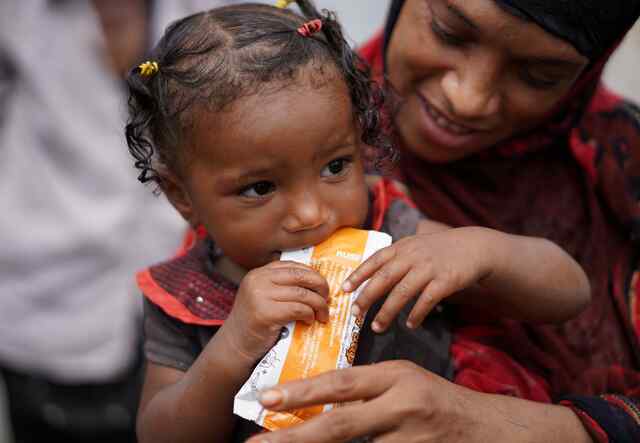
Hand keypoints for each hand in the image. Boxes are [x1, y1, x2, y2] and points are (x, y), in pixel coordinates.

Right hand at [220, 261, 328, 364]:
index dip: (313, 275)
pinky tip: (310, 321)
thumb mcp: (264, 297)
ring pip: (303, 294)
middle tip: (328, 298)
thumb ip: (283, 287)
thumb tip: (318, 283)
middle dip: (320, 286)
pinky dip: (309, 315)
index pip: (294, 266)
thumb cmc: (255, 324)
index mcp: (259, 273)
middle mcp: (258, 280)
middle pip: (301, 276)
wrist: (234, 346)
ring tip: (322, 314)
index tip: (322, 287)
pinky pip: (298, 309)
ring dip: (319, 305)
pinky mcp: (265, 313)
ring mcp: (260, 296)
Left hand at [245, 361, 593, 442]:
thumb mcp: (403, 384)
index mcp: (394, 375)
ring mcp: (412, 436)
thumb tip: (320, 404)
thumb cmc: (439, 402)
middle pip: (340, 423)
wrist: (491, 427)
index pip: (340, 383)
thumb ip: (366, 392)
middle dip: (295, 436)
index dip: (301, 392)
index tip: (267, 399)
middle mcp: (402, 404)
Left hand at [343, 227, 497, 331]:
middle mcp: (412, 256)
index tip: (344, 290)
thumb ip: (394, 258)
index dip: (358, 275)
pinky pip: (427, 300)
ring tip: (377, 327)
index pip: (374, 260)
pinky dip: (416, 314)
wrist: (474, 247)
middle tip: (355, 314)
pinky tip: (410, 325)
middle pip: (384, 278)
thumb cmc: (437, 250)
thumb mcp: (413, 246)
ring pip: (402, 292)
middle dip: (367, 297)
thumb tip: (368, 275)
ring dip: (387, 312)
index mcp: (401, 247)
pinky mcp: (446, 280)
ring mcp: (429, 268)